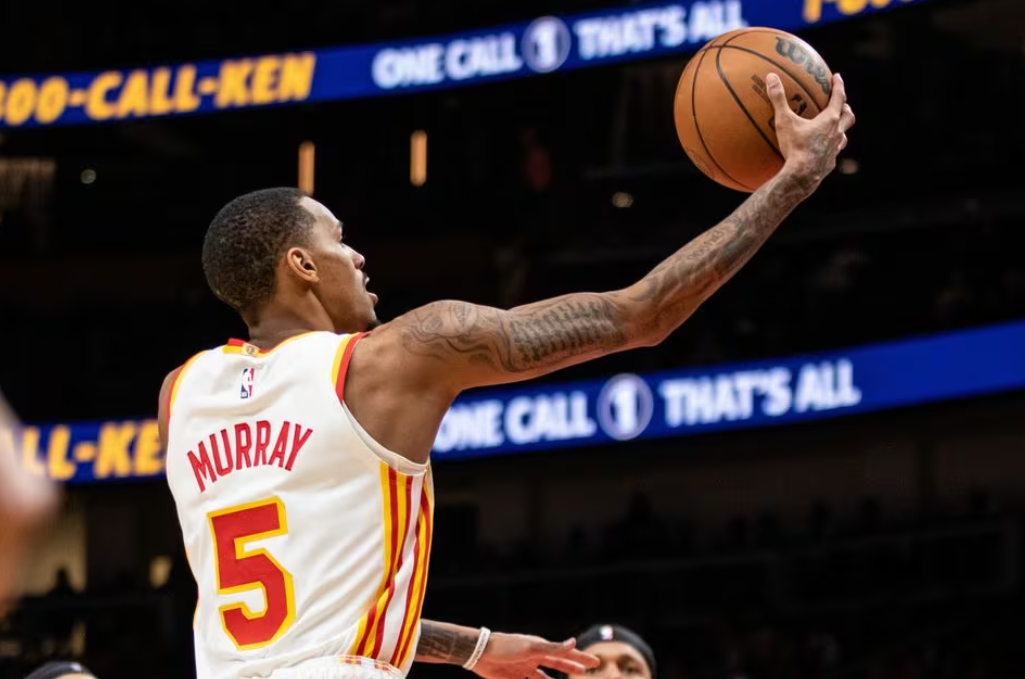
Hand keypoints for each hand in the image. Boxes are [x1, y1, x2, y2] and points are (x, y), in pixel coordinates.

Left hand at [472, 633, 599, 678]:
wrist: (480, 654)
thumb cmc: (506, 647)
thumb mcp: (531, 648)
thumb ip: (553, 648)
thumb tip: (573, 642)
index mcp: (541, 648)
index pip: (565, 654)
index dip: (580, 659)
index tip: (594, 663)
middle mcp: (535, 658)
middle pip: (557, 665)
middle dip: (571, 668)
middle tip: (584, 672)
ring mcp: (524, 669)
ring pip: (544, 678)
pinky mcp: (513, 678)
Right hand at [767, 72, 855, 190]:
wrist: (802, 176)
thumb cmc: (795, 147)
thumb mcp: (784, 121)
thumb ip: (778, 99)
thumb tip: (771, 77)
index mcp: (830, 120)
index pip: (839, 97)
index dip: (838, 85)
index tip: (837, 77)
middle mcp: (837, 134)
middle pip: (848, 117)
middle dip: (845, 107)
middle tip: (841, 103)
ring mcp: (835, 150)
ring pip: (843, 136)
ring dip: (840, 129)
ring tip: (833, 128)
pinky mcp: (830, 164)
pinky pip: (833, 152)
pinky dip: (829, 148)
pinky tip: (820, 151)